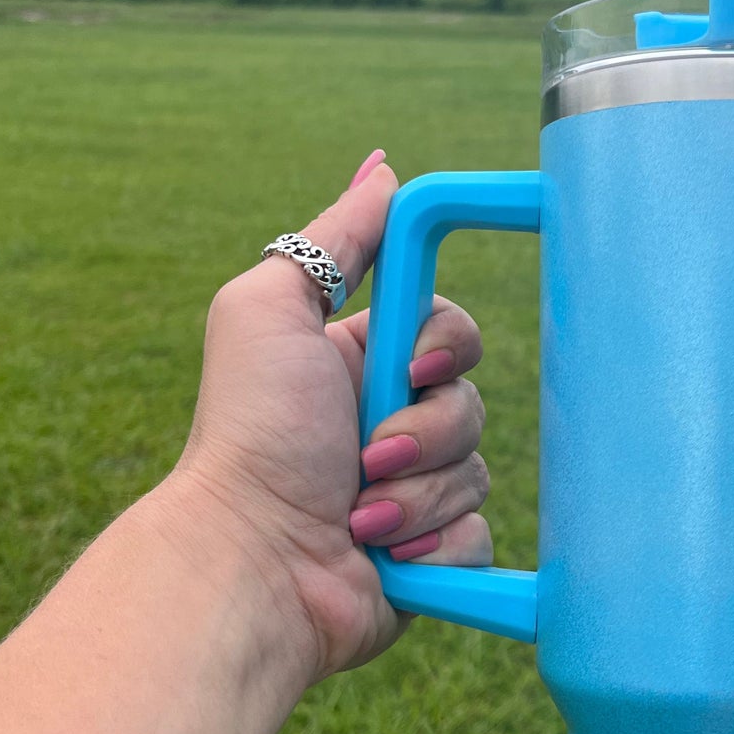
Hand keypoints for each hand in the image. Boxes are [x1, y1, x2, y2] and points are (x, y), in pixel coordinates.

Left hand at [174, 149, 492, 681]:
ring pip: (476, 471)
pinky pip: (480, 536)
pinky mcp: (432, 557)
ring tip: (359, 515)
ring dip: (418, 494)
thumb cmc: (254, 434)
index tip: (413, 364)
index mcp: (361, 364)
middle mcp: (389, 424)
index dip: (446, 343)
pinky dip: (435, 546)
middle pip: (472, 401)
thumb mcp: (271, 309)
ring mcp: (412, 493)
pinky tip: (386, 556)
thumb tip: (385, 170)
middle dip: (426, 430)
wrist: (254, 563)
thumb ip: (333, 239)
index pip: (451, 331)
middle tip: (365, 456)